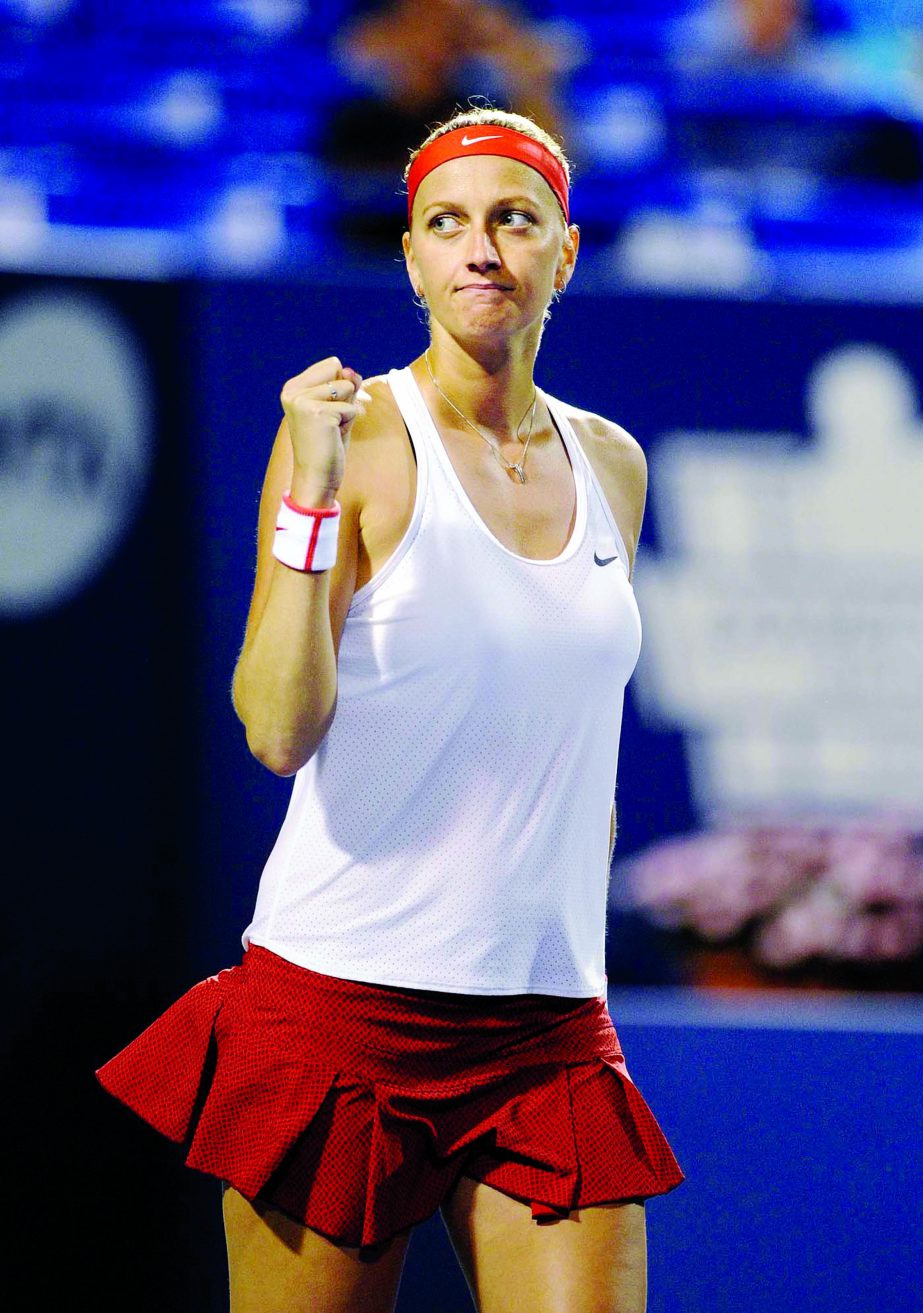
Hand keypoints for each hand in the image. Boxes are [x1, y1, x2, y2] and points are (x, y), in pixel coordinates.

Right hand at [279, 356, 365, 505]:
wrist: (316, 478)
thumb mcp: (338, 408)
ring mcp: (303, 401)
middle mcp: (293, 391)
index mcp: (293, 387)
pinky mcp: (318, 413)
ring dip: (347, 411)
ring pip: (348, 388)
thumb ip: (345, 385)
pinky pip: (352, 408)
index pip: (333, 365)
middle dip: (345, 396)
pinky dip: (349, 424)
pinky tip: (332, 437)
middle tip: (330, 423)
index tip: (327, 413)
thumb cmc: (327, 445)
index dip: (341, 388)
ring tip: (331, 430)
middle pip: (340, 371)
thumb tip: (351, 370)